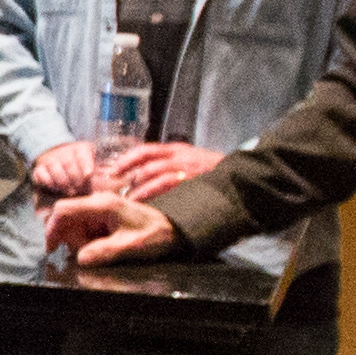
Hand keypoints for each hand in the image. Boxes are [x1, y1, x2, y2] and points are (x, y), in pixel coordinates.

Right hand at [28, 139, 101, 195]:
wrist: (55, 155)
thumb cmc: (78, 164)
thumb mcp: (92, 160)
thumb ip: (102, 168)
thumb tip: (116, 178)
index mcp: (80, 148)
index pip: (83, 154)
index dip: (86, 164)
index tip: (89, 174)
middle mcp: (63, 152)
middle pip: (69, 164)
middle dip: (76, 179)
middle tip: (81, 190)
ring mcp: (50, 160)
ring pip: (56, 171)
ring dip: (64, 183)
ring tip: (71, 191)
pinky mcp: (38, 169)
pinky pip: (42, 177)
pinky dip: (50, 184)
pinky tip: (57, 189)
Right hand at [43, 192, 180, 264]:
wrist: (175, 228)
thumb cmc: (156, 234)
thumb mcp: (131, 246)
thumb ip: (104, 251)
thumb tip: (80, 258)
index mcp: (102, 204)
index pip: (64, 210)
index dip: (52, 229)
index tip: (52, 249)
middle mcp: (98, 202)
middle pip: (66, 218)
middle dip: (70, 239)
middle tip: (88, 254)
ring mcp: (100, 208)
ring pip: (74, 224)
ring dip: (79, 241)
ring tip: (100, 250)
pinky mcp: (103, 215)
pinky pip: (84, 227)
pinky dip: (87, 239)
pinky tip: (102, 246)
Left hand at [105, 141, 224, 201]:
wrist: (242, 178)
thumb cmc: (214, 173)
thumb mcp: (191, 161)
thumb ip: (170, 164)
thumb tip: (142, 177)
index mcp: (178, 150)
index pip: (146, 150)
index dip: (126, 160)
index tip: (113, 171)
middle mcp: (181, 157)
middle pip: (146, 164)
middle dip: (128, 178)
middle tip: (114, 190)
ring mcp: (188, 169)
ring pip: (154, 175)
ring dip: (138, 189)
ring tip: (127, 201)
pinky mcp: (193, 182)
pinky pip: (167, 186)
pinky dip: (152, 194)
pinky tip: (144, 204)